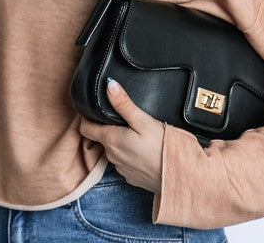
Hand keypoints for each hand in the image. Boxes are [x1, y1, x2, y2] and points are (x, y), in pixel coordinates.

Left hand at [78, 77, 164, 193]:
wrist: (177, 176)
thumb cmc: (161, 147)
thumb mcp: (143, 120)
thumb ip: (123, 104)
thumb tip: (109, 85)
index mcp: (111, 140)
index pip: (85, 128)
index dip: (87, 117)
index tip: (94, 109)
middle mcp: (111, 156)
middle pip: (101, 138)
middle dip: (108, 128)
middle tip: (122, 118)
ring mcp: (121, 169)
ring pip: (113, 150)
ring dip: (119, 142)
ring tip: (135, 133)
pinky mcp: (131, 177)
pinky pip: (124, 162)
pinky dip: (129, 154)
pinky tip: (142, 150)